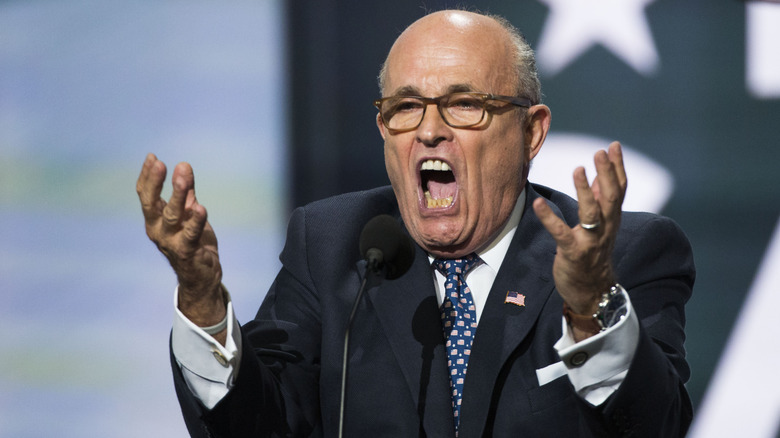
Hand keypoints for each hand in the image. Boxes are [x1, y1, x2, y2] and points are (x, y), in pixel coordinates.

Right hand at [136, 154, 225, 328]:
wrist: (201, 276)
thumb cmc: (192, 241)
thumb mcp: (188, 214)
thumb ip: (186, 193)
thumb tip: (184, 166)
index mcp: (154, 219)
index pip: (146, 195)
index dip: (147, 176)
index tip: (152, 157)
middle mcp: (157, 230)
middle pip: (151, 204)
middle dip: (155, 183)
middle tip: (160, 163)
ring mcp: (170, 242)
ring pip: (172, 216)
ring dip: (178, 196)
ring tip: (183, 176)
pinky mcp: (187, 252)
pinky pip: (191, 234)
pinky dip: (196, 222)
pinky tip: (201, 208)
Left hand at [532, 142, 626, 337]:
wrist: (593, 292)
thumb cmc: (594, 255)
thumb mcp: (602, 227)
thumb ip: (601, 202)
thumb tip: (601, 176)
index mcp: (612, 220)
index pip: (619, 190)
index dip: (617, 167)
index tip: (613, 145)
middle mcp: (605, 229)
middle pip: (611, 198)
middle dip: (606, 174)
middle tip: (599, 152)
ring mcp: (590, 241)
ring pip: (591, 213)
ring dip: (585, 191)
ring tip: (578, 169)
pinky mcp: (572, 253)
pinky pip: (561, 233)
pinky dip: (549, 218)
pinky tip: (538, 204)